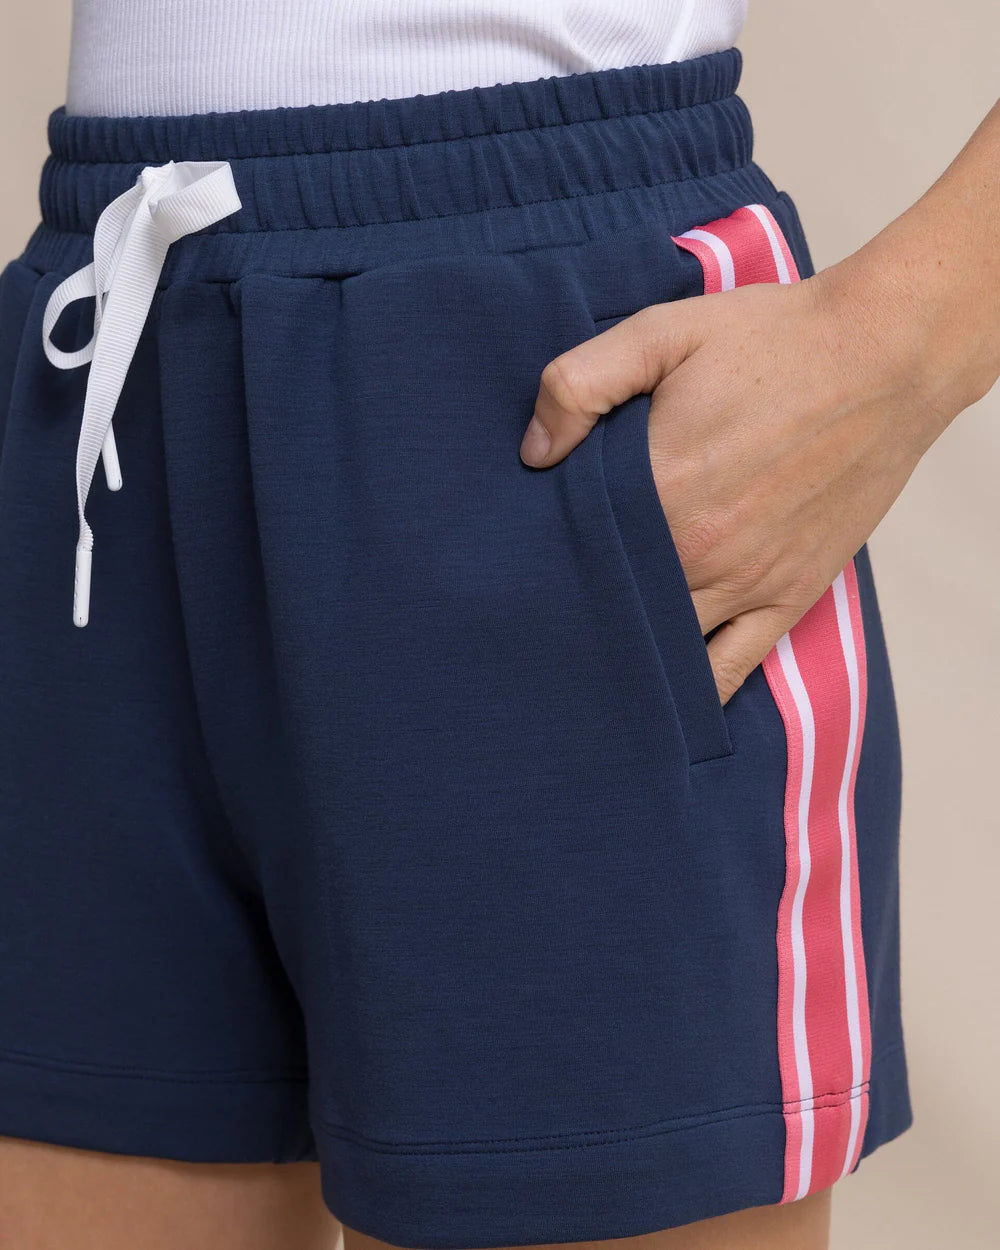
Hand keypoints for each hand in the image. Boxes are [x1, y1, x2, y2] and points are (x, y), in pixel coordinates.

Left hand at [520, 253, 967, 704]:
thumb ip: (580, 384)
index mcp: (658, 489)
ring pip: (663, 648)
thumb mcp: (663, 332)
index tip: (519, 559)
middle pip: (609, 607)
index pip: (570, 550)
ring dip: (623, 654)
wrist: (887, 354)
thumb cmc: (774, 340)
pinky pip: (731, 670)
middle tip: (540, 613)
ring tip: (587, 655)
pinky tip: (660, 695)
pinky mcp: (790, 596)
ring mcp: (747, 583)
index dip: (539, 558)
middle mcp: (699, 551)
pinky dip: (693, 690)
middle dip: (573, 611)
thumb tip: (533, 453)